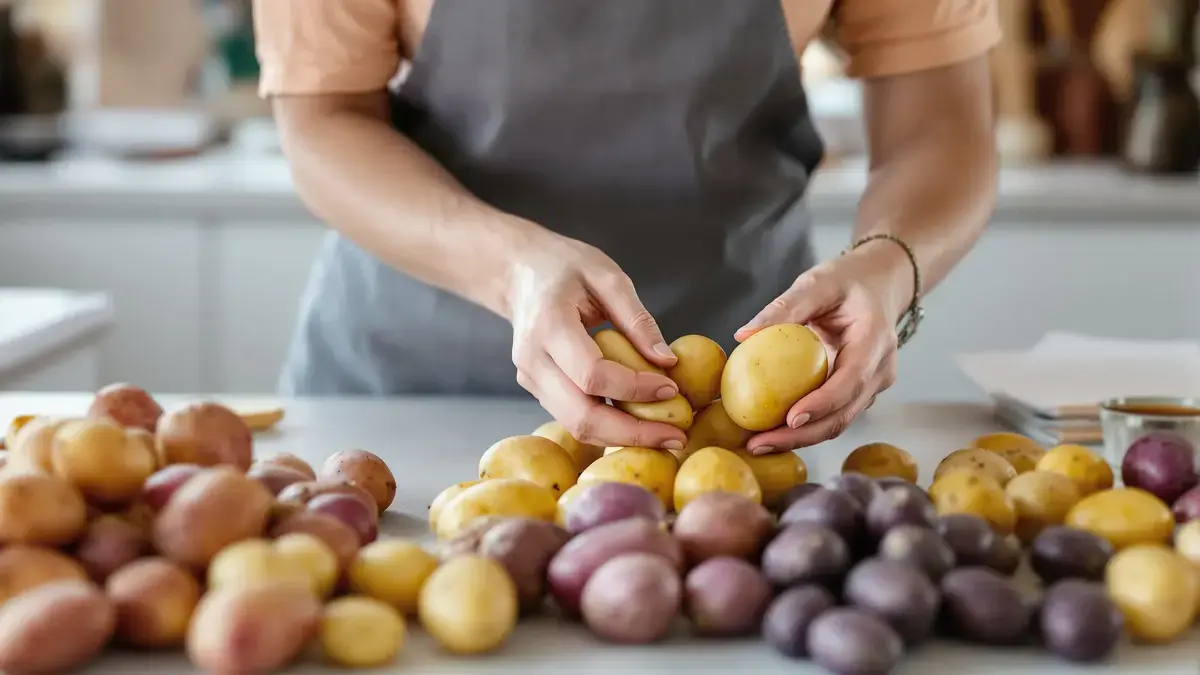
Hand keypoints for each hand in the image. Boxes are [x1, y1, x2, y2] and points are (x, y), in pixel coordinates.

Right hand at [507, 232, 686, 450]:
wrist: (519, 273)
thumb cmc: (565, 268)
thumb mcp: (607, 276)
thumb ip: (637, 319)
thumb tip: (668, 362)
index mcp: (548, 325)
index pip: (592, 374)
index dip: (635, 388)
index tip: (672, 387)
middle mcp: (532, 359)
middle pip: (582, 415)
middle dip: (633, 432)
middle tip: (676, 436)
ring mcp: (530, 378)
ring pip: (577, 426)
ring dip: (623, 437)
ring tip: (665, 436)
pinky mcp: (536, 389)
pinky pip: (574, 417)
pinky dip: (609, 427)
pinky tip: (640, 423)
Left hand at [734, 252, 903, 452]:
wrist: (879, 286)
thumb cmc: (847, 281)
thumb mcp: (817, 283)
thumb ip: (784, 307)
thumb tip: (742, 335)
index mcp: (876, 340)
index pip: (851, 381)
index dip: (822, 404)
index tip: (789, 417)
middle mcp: (880, 370)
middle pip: (843, 414)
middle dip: (802, 435)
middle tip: (759, 443)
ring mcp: (872, 386)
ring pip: (838, 422)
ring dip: (799, 438)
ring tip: (757, 445)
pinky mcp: (859, 393)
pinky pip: (833, 416)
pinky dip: (804, 428)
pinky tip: (770, 433)